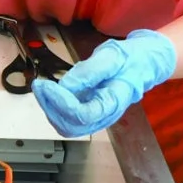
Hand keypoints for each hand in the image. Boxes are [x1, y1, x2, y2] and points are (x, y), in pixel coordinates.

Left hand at [31, 29, 178, 137]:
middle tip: (39, 86)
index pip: (83, 115)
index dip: (61, 103)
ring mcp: (96, 118)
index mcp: (114, 103)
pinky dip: (54, 107)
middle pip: (71, 126)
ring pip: (66, 126)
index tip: (47, 85)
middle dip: (50, 107)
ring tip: (41, 88)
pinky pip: (67, 119)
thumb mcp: (113, 56)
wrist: (143, 64)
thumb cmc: (131, 59)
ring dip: (49, 109)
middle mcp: (104, 116)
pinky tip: (49, 91)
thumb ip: (90, 71)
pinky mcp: (88, 114)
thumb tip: (65, 86)